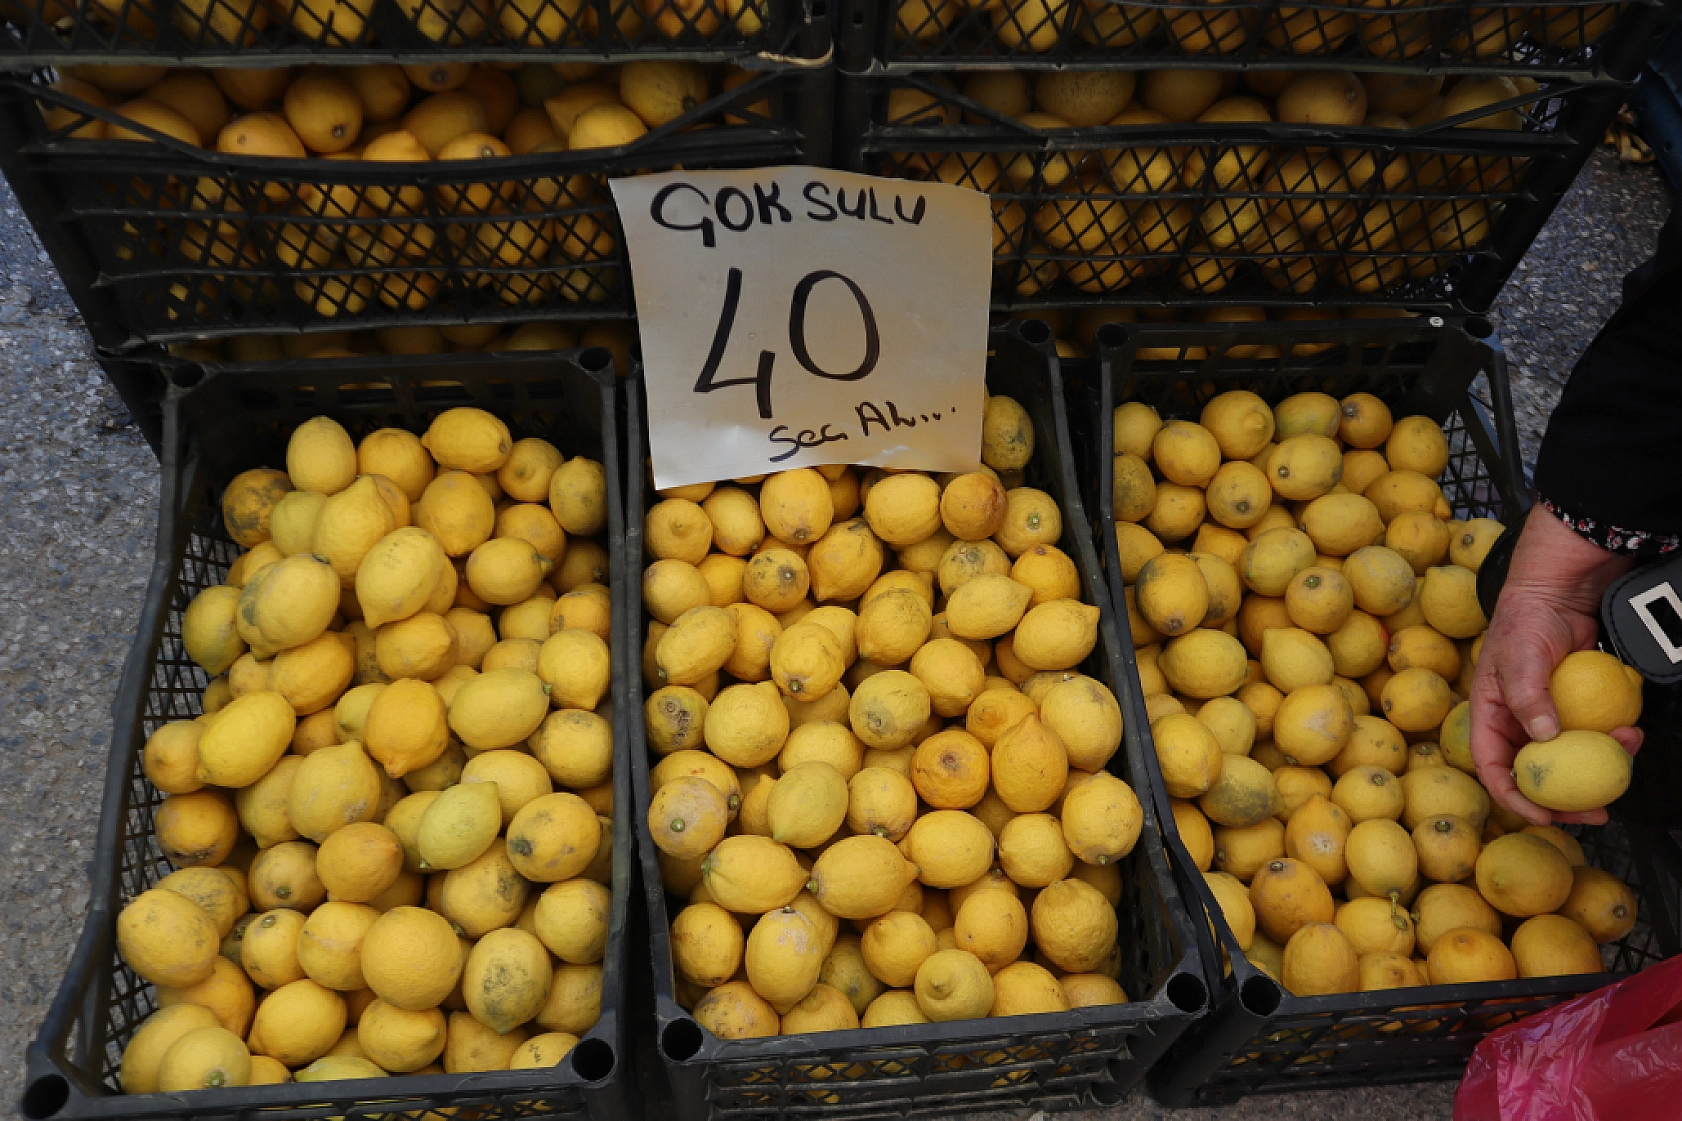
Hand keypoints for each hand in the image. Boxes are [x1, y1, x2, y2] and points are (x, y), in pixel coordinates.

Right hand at [1469, 504, 1641, 826]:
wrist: (1559, 593)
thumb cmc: (1526, 621)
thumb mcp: (1519, 657)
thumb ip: (1527, 697)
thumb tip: (1544, 738)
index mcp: (1490, 718)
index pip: (1493, 768)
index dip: (1515, 797)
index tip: (1544, 814)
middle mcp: (1518, 725)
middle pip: (1536, 776)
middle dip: (1566, 802)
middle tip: (1597, 813)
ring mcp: (1549, 720)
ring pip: (1571, 760)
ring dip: (1599, 768)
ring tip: (1627, 752)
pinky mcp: (1577, 710)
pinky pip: (1593, 737)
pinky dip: (1613, 742)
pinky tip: (1631, 734)